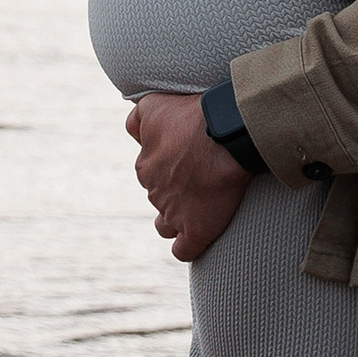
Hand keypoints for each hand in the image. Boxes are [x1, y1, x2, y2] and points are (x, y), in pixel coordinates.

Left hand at [125, 90, 254, 262]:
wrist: (225, 135)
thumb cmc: (192, 116)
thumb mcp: (153, 105)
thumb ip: (137, 119)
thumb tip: (132, 133)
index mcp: (145, 166)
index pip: (150, 172)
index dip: (169, 167)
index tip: (189, 160)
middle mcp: (155, 192)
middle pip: (160, 198)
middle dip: (176, 192)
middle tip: (202, 177)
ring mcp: (174, 214)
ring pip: (166, 225)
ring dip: (178, 220)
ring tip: (201, 208)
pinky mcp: (196, 231)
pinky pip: (183, 250)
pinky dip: (189, 245)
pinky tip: (200, 236)